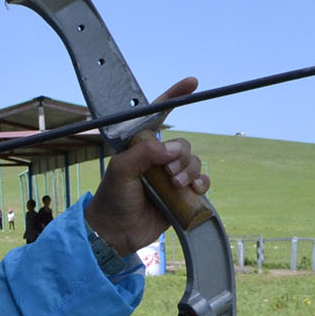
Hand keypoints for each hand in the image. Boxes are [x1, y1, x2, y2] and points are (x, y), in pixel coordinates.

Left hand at [83, 77, 208, 255]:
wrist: (116, 232)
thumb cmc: (113, 198)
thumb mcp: (122, 170)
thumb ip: (144, 153)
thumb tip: (171, 149)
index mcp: (141, 146)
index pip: (159, 116)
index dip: (174, 97)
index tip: (192, 83)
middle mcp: (157, 158)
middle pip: (183, 145)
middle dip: (180, 157)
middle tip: (168, 174)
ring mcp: (169, 176)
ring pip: (194, 163)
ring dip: (189, 172)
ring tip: (175, 186)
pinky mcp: (180, 195)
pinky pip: (201, 181)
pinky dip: (201, 184)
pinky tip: (193, 190)